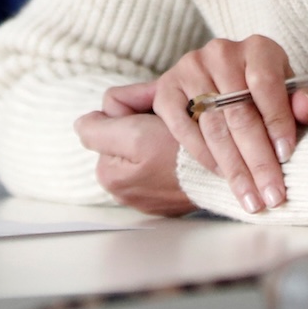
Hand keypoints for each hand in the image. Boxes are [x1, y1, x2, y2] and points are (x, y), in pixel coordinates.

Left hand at [75, 82, 195, 215]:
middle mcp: (124, 191)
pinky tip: (186, 154)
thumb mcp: (132, 134)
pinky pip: (163, 164)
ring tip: (180, 139)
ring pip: (145, 148)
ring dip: (158, 138)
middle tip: (169, 126)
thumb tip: (82, 124)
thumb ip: (96, 129)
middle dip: (142, 125)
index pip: (109, 123)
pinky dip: (171, 155)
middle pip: (125, 137)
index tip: (152, 117)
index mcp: (109, 175)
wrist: (225, 176)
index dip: (131, 111)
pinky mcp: (170, 197)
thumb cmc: (180, 154)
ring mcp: (148, 196)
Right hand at [152, 37, 307, 214]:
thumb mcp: (291, 95)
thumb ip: (306, 102)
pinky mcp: (167, 89)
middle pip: (240, 113)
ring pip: (214, 127)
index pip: (266, 84)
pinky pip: (185, 131)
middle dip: (259, 161)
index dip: (277, 122)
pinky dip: (206, 158)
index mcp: (258, 48)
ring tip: (251, 198)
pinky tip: (224, 178)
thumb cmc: (266, 94)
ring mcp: (190, 69)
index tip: (287, 157)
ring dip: (234, 169)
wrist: (223, 83)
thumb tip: (306, 108)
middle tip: (272, 195)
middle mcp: (221, 52)